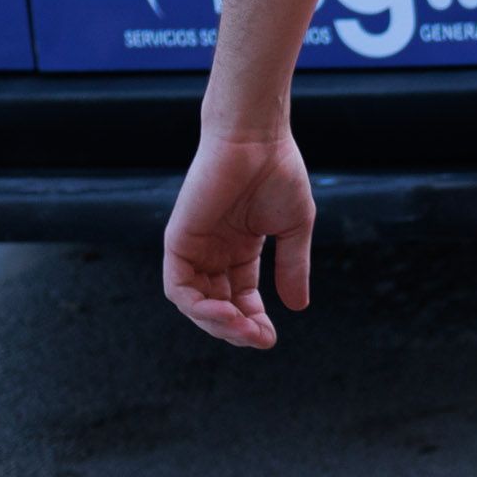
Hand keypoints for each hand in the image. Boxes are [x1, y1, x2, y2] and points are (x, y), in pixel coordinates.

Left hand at [164, 127, 315, 348]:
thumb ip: (292, 266)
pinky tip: (225, 312)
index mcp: (238, 250)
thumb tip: (298, 307)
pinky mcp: (178, 241)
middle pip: (217, 306)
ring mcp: (193, 248)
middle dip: (236, 329)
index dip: (254, 322)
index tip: (271, 337)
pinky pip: (179, 288)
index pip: (240, 298)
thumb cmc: (278, 172)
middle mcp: (212, 253)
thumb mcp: (294, 227)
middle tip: (259, 338)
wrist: (257, 139)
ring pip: (195, 304)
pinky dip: (198, 307)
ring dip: (218, 324)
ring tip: (244, 329)